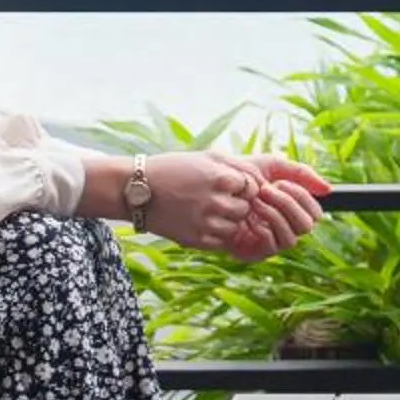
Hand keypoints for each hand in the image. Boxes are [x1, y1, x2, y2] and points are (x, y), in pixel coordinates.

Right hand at [135, 149, 275, 255]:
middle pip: (246, 208)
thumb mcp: (207, 157)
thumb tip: (263, 179)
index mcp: (220, 177)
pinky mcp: (196, 240)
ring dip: (226, 220)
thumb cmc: (175, 169)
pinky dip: (215, 233)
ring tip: (206, 210)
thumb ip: (238, 166)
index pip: (252, 187)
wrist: (136, 189)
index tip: (226, 185)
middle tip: (215, 198)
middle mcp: (215, 201)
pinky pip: (221, 241)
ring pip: (235, 226)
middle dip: (236, 204)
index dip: (241, 187)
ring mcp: (206, 223)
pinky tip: (199, 221)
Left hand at [222, 153, 331, 261]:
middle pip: (307, 226)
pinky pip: (271, 246)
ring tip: (256, 200)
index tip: (281, 183)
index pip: (315, 213)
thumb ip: (302, 174)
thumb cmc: (244, 177)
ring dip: (275, 215)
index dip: (303, 198)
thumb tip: (329, 190)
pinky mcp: (255, 253)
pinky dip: (263, 227)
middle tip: (266, 191)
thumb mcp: (273, 167)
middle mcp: (286, 229)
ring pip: (292, 238)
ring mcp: (272, 243)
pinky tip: (249, 214)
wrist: (213, 187)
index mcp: (294, 211)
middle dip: (288, 205)